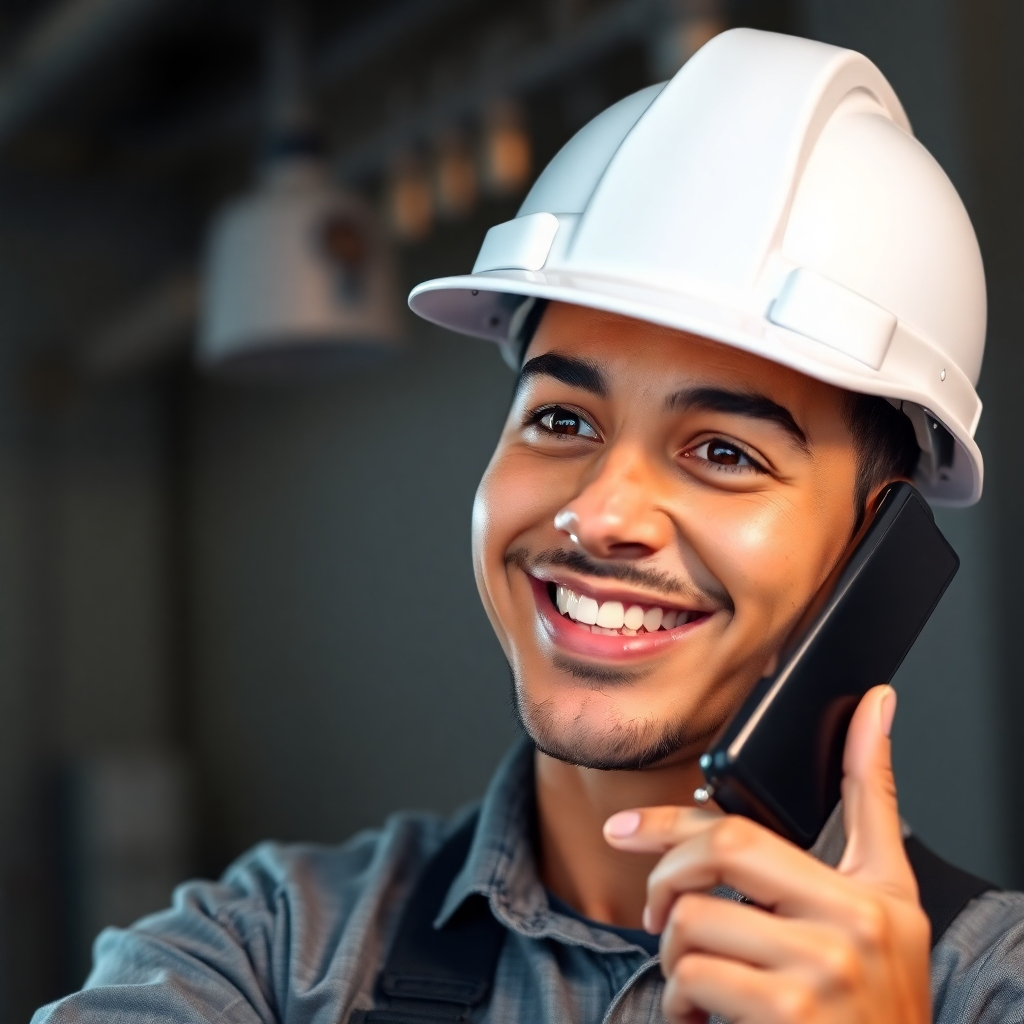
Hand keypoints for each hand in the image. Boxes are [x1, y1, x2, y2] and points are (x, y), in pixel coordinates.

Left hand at [603, 685, 930, 1023]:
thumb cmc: (878, 1000)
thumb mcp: (891, 900)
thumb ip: (873, 802)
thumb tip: (875, 703)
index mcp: (868, 891)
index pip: (749, 827)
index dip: (675, 817)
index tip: (623, 826)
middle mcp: (852, 925)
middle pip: (716, 852)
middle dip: (664, 878)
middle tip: (656, 913)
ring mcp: (821, 970)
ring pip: (692, 923)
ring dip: (674, 956)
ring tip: (698, 981)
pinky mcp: (790, 1015)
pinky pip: (694, 978)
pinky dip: (679, 1003)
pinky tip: (703, 1018)